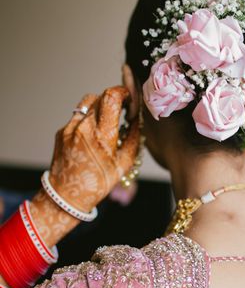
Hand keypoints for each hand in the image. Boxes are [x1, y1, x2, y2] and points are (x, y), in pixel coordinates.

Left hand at [28, 86, 141, 247]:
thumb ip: (134, 137)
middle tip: (122, 109)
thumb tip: (139, 118)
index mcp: (102, 136)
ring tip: (107, 121)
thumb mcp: (124, 164)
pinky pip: (78, 116)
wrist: (67, 195)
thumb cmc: (98, 183)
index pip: (111, 97)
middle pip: (101, 96)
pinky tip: (93, 136)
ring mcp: (70, 128)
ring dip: (100, 106)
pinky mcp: (62, 131)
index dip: (123, 92)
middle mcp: (84, 128)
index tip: (129, 98)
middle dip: (114, 99)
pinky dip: (89, 119)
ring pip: (88, 103)